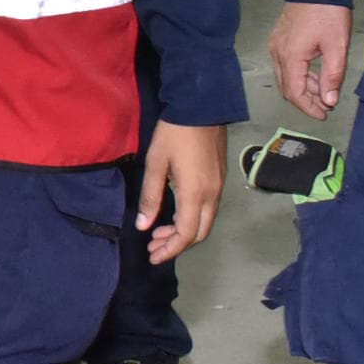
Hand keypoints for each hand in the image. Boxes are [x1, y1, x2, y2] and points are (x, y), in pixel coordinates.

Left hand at [133, 123, 224, 264]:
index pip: (186, 235)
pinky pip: (209, 209)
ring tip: (160, 231)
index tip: (153, 256)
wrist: (201, 107)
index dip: (170, 249)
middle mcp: (212, 195)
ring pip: (205, 222)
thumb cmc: (174, 134)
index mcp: (195, 194)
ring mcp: (219, 187)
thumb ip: (150, 197)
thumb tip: (143, 226)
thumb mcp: (155, 164)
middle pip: (199, 233)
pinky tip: (175, 214)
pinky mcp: (220, 179)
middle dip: (177, 244)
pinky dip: (192, 219)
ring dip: (184, 232)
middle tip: (154, 245)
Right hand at [270, 2, 352, 119]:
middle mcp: (277, 53)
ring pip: (285, 77)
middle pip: (287, 88)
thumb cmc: (328, 12)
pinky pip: (285, 65)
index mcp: (291, 57)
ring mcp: (276, 46)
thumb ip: (332, 76)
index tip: (324, 114)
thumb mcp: (337, 46)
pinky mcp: (279, 39)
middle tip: (326, 106)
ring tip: (324, 92)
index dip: (309, 108)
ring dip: (304, 88)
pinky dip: (299, 75)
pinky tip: (316, 75)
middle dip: (306, 101)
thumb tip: (329, 101)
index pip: (295, 93)